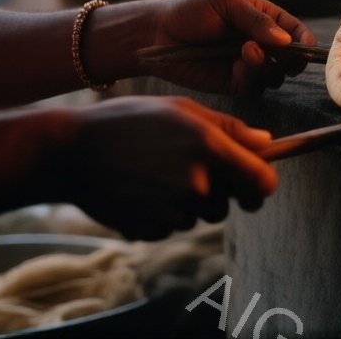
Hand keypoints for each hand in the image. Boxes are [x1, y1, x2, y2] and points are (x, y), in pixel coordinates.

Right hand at [58, 96, 276, 240]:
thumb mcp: (180, 110)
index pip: (261, 181)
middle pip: (230, 204)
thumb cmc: (129, 121)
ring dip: (188, 202)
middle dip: (220, 192)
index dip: (264, 184)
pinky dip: (161, 214)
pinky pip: (171, 227)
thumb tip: (268, 143)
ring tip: (155, 174)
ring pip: (199, 216)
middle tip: (192, 170)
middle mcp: (195, 182)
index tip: (258, 184)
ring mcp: (172, 209)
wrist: (72, 151)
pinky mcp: (151, 229)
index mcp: (208, 146)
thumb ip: (229, 128)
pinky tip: (139, 190)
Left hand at [140, 0, 317, 95]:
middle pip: (290, 57)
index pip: (293, 30)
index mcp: (261, 17)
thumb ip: (256, 20)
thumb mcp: (225, 3)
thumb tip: (286, 40)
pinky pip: (255, 87)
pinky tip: (235, 66)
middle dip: (287, 57)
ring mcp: (247, 64)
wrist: (157, 35)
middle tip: (272, 50)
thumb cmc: (189, 11)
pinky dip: (251, 78)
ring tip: (245, 52)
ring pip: (275, 75)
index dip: (303, 40)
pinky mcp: (234, 83)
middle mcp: (259, 42)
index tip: (304, 46)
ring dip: (267, 66)